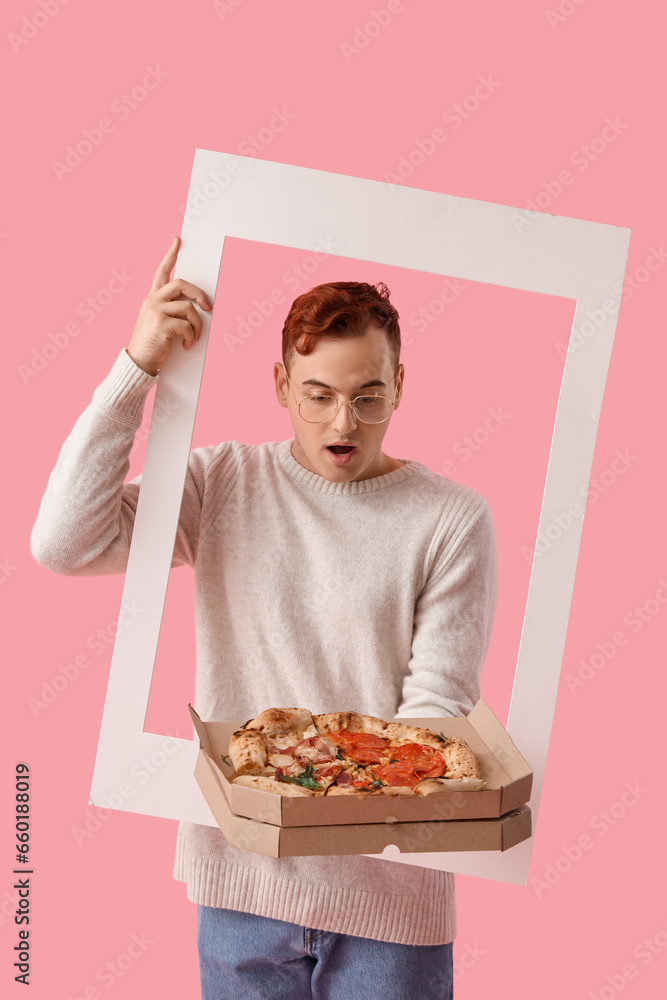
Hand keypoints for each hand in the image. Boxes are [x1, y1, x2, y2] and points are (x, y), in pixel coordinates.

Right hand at [127, 236, 212, 374]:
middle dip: (199, 294)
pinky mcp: (161, 325)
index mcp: (152, 298)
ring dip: (197, 324)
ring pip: (188, 307)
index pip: (161, 271)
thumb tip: (194, 306)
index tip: (178, 241)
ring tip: (195, 336)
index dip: (170, 255)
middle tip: (208, 308)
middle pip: (181, 284)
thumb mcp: (156, 320)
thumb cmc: (152, 343)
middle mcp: (152, 300)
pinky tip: (188, 344)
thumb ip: (169, 308)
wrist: (139, 361)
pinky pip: (186, 325)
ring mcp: (155, 311)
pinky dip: (192, 336)